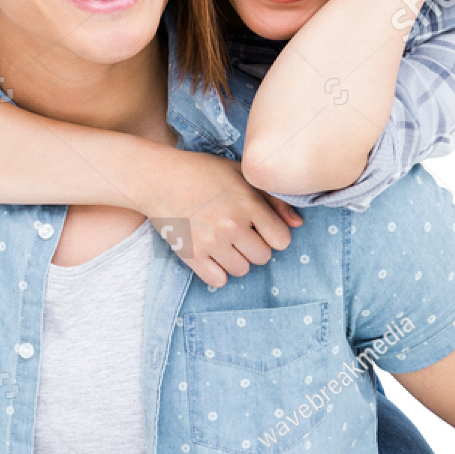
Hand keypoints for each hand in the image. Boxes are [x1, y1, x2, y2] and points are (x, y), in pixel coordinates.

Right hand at [145, 147, 301, 288]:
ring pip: (242, 270)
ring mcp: (211, 242)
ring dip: (237, 260)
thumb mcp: (239, 174)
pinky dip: (217, 273)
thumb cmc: (200, 172)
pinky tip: (211, 256)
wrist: (156, 178)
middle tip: (239, 234)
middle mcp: (232, 225)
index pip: (281, 240)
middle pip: (263, 257)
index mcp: (247, 203)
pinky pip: (218, 281)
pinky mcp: (191, 254)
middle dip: (255, 247)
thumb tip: (298, 224)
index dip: (273, 235)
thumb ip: (272, 198)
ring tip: (223, 243)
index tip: (259, 228)